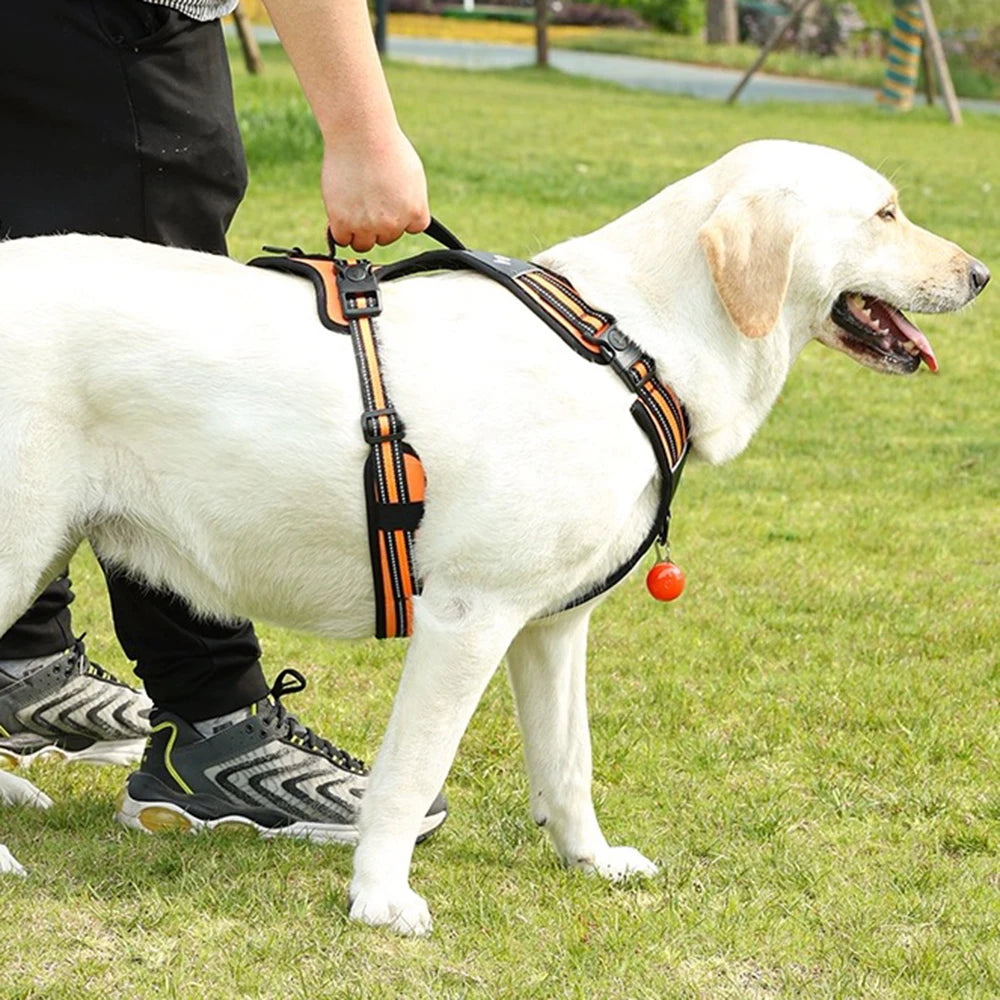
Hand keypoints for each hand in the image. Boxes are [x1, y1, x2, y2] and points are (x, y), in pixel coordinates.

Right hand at [322, 125, 429, 252]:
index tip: (390, 201)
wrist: (361, 134)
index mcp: (415, 213)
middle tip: (369, 197)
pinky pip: (342, 240)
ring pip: (364, 243)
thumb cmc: (386, 147)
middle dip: (379, 222)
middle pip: (386, 237)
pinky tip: (341, 212)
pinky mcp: (342, 222)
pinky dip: (341, 229)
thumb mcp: (413, 175)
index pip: (410, 229)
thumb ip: (412, 201)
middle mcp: (393, 224)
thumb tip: (409, 217)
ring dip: (359, 230)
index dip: (399, 215)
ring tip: (355, 206)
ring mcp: (368, 226)